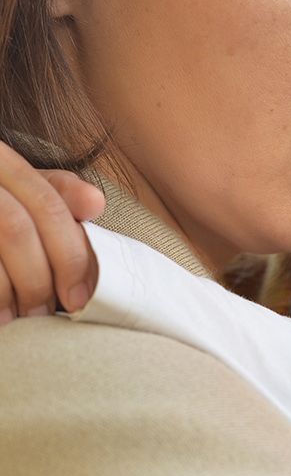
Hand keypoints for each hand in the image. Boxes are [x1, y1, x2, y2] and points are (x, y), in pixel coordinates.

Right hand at [0, 141, 103, 322]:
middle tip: (47, 312)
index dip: (70, 254)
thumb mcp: (20, 188)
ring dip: (10, 293)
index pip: (47, 205)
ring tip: (20, 316)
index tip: (80, 296)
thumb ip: (58, 194)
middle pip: (16, 230)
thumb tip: (96, 204)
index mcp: (0, 159)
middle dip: (39, 279)